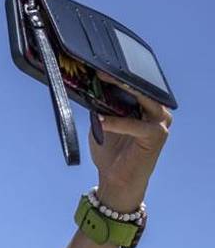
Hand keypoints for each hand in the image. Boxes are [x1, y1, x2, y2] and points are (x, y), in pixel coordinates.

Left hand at [90, 76, 171, 211]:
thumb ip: (101, 107)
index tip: (98, 66)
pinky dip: (117, 122)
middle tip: (101, 71)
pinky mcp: (157, 136)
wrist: (115, 180)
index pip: (135, 86)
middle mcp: (157, 112)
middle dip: (121, 79)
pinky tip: (101, 121)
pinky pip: (136, 125)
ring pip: (143, 101)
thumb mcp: (101, 124)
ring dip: (123, 92)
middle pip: (141, 89)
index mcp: (145, 107)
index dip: (118, 76)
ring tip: (104, 83)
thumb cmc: (110, 152)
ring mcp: (160, 123)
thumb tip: (88, 87)